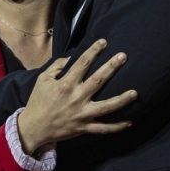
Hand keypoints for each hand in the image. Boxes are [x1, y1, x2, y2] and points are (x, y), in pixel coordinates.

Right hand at [16, 39, 135, 154]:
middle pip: (98, 80)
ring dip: (121, 99)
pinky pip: (103, 128)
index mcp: (66, 84)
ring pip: (106, 107)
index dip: (93, 51)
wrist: (34, 128)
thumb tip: (70, 58)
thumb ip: (57, 67)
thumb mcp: (43, 80)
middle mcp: (76, 98)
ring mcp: (82, 114)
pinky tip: (129, 122)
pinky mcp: (84, 128)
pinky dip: (116, 127)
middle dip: (111, 67)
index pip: (82, 63)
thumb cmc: (38, 101)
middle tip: (123, 56)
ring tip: (135, 93)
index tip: (104, 42)